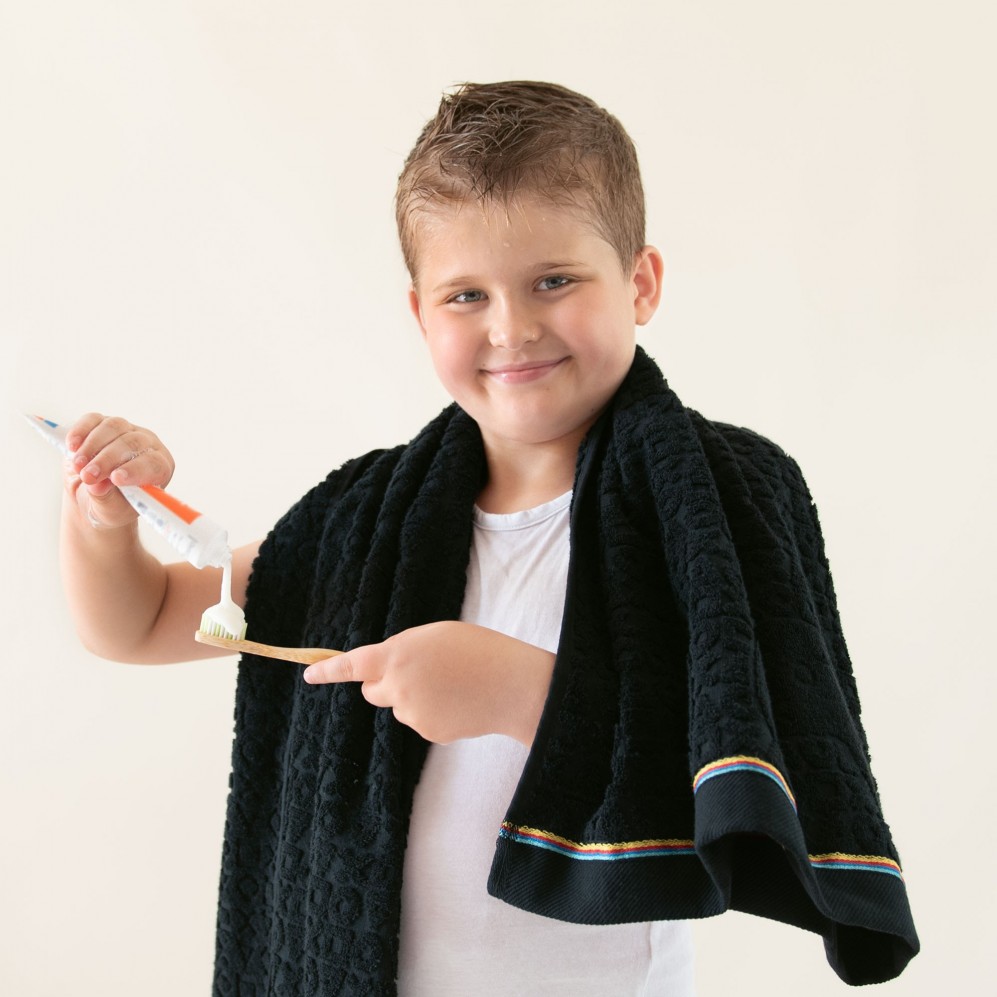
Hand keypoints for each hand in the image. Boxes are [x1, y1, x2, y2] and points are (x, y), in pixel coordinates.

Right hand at [63, 413, 175, 529]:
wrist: (95, 496)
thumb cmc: (113, 505)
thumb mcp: (112, 510)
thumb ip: (106, 498)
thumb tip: (96, 486)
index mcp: (159, 468)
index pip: (154, 464)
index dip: (136, 470)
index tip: (115, 479)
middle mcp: (148, 445)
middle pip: (132, 443)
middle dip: (107, 460)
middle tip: (88, 476)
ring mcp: (127, 431)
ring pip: (113, 427)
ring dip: (92, 447)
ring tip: (78, 466)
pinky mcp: (103, 424)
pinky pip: (93, 420)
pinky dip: (81, 431)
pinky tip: (72, 446)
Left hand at [302, 621, 554, 745]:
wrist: (510, 685)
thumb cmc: (477, 650)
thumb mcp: (434, 635)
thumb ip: (403, 650)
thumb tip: (387, 671)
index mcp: (396, 655)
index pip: (352, 665)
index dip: (328, 671)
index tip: (309, 676)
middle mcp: (397, 687)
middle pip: (372, 691)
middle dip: (384, 683)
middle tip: (418, 670)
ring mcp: (411, 714)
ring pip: (399, 706)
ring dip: (414, 696)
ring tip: (450, 683)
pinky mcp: (428, 732)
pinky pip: (419, 720)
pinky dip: (432, 712)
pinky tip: (457, 702)